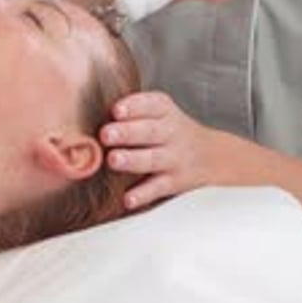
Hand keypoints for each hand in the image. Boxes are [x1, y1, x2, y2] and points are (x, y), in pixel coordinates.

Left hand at [100, 90, 213, 209]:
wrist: (212, 156)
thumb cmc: (170, 130)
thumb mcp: (161, 111)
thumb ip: (133, 108)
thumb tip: (89, 108)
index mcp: (165, 110)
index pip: (151, 104)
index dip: (133, 107)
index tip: (116, 110)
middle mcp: (170, 132)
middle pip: (149, 131)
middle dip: (127, 133)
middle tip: (105, 134)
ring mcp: (173, 158)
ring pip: (152, 159)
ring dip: (132, 160)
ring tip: (113, 160)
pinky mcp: (174, 182)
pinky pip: (158, 188)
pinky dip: (143, 194)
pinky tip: (128, 198)